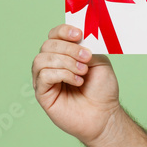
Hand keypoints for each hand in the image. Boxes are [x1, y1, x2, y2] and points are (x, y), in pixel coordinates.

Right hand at [32, 24, 120, 144]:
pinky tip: (77, 81)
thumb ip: (87, 48)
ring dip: (65, 62)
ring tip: (83, 72)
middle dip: (68, 48)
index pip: (54, 35)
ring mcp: (45, 79)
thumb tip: (77, 40)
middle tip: (86, 58)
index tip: (79, 34)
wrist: (104, 115)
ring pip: (42, 59)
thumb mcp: (100, 62)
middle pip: (47, 45)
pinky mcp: (42, 94)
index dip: (63, 31)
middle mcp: (52, 64)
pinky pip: (43, 76)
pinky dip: (62, 75)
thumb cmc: (102, 90)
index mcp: (65, 54)